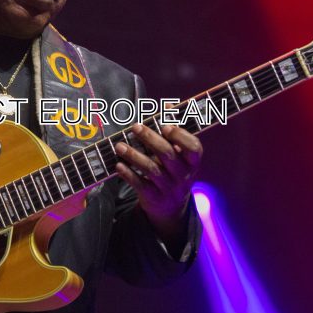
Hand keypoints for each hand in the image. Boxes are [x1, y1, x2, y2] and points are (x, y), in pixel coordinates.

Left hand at [114, 123, 202, 240]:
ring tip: (119, 145)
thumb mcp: (180, 154)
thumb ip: (175, 130)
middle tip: (135, 127)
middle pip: (168, 155)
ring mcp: (170, 188)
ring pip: (152, 170)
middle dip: (151, 139)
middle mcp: (184, 175)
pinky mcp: (155, 198)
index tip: (165, 125)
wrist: (171, 207)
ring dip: (134, 156)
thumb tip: (168, 105)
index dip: (180, 136)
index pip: (193, 147)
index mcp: (193, 161)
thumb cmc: (174, 170)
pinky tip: (119, 165)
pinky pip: (141, 185)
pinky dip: (129, 175)